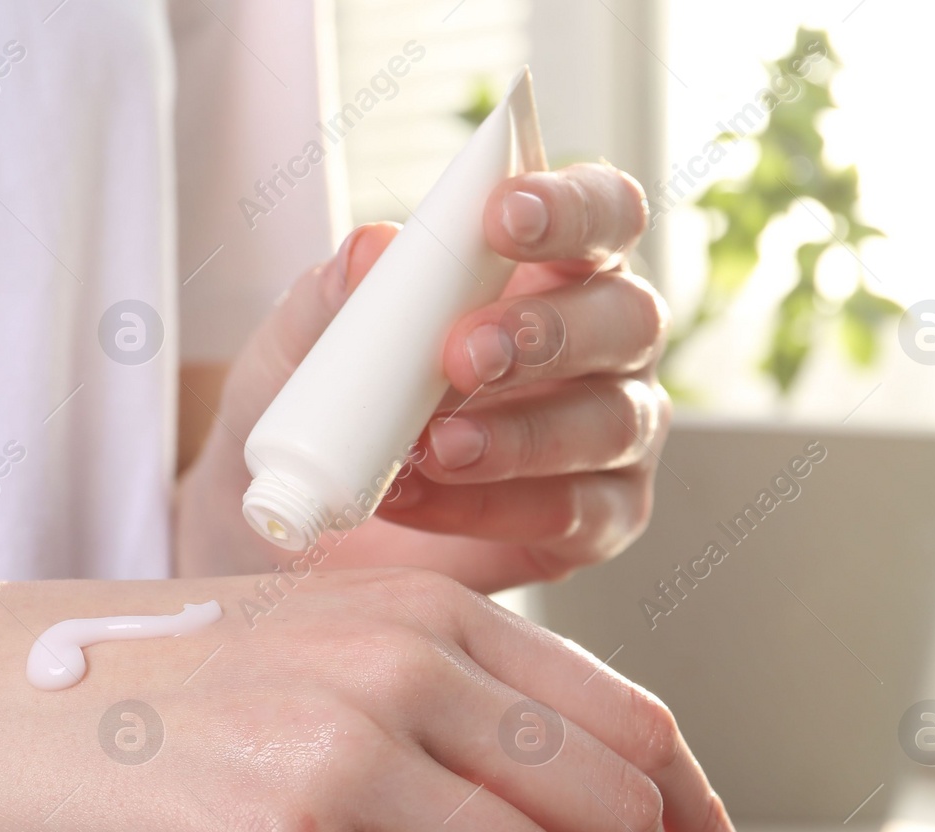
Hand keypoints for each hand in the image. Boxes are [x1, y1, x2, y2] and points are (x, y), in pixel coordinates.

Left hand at [176, 163, 668, 591]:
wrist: (305, 521)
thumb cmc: (331, 402)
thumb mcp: (302, 348)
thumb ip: (332, 296)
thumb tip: (371, 248)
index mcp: (556, 266)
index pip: (605, 212)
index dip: (572, 207)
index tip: (503, 217)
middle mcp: (606, 343)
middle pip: (631, 316)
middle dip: (546, 332)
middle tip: (460, 354)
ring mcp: (614, 434)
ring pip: (613, 423)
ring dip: (522, 434)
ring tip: (433, 446)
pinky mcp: (601, 518)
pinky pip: (577, 512)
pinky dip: (495, 506)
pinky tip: (424, 499)